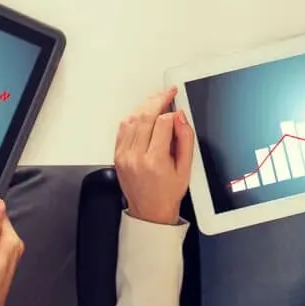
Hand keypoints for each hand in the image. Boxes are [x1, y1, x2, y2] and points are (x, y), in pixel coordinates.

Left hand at [113, 88, 194, 225]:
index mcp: (155, 161)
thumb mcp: (186, 168)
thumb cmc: (168, 193)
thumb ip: (185, 139)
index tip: (177, 108)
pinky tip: (142, 114)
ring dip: (144, 106)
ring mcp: (124, 155)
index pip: (162, 123)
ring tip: (156, 100)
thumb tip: (180, 117)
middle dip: (157, 100)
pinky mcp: (117, 155)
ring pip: (132, 119)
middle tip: (167, 93)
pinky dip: (133, 117)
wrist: (150, 211)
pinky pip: (123, 128)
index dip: (172, 112)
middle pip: (145, 117)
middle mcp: (136, 156)